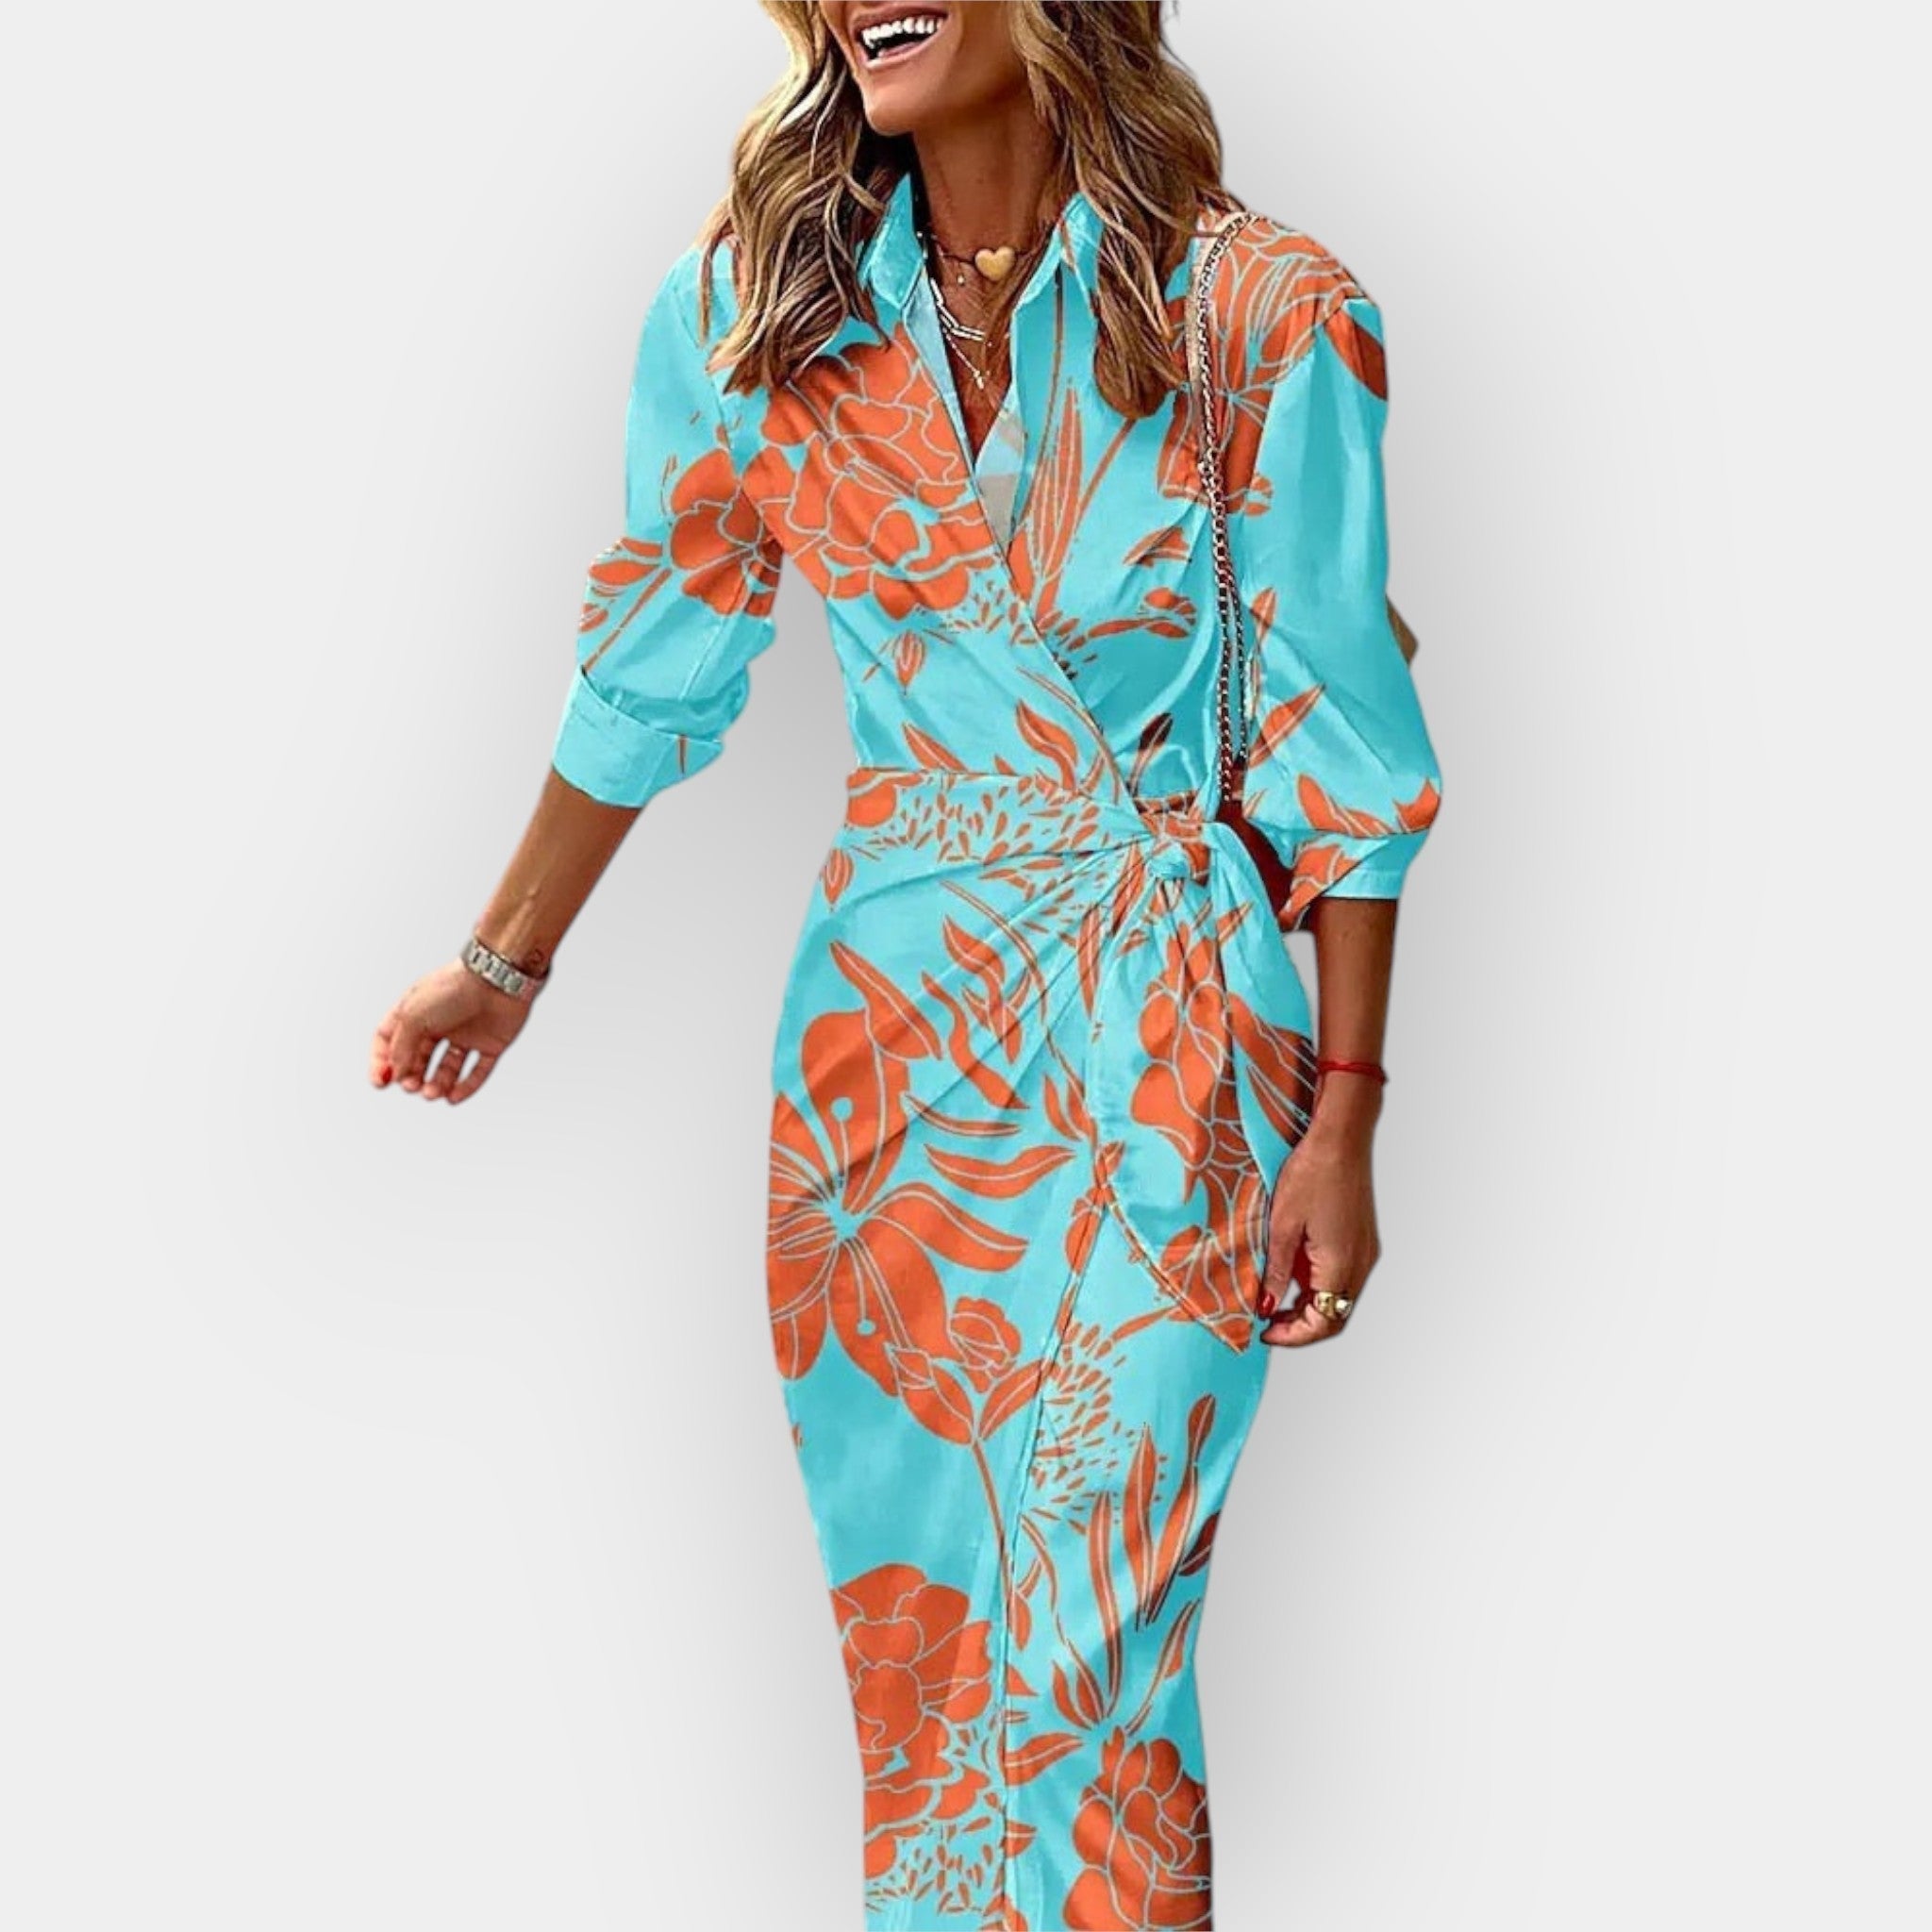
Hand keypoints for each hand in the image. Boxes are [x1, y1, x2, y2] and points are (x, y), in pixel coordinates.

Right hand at [369, 957, 534, 1103]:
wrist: (498, 977)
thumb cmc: (453, 989)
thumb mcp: (414, 1017)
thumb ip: (401, 1048)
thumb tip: (396, 1075)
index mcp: (415, 1011)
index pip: (389, 1040)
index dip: (382, 1061)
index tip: (381, 1081)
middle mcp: (440, 1023)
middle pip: (419, 1058)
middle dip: (413, 1076)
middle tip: (412, 1087)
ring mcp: (466, 1033)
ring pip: (448, 1067)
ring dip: (438, 1084)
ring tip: (433, 1093)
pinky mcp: (492, 1042)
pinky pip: (478, 1070)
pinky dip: (467, 1086)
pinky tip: (454, 1098)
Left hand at [1256, 1113, 1381, 1346]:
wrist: (1341, 1138)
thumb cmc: (1312, 1173)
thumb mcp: (1281, 1226)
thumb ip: (1277, 1270)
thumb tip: (1266, 1304)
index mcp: (1341, 1264)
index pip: (1323, 1323)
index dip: (1293, 1336)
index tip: (1265, 1332)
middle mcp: (1360, 1263)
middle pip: (1335, 1316)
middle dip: (1302, 1327)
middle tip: (1268, 1322)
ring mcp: (1365, 1251)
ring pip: (1340, 1298)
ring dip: (1311, 1307)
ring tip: (1275, 1300)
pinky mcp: (1362, 1239)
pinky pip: (1343, 1277)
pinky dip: (1320, 1287)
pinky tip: (1295, 1274)